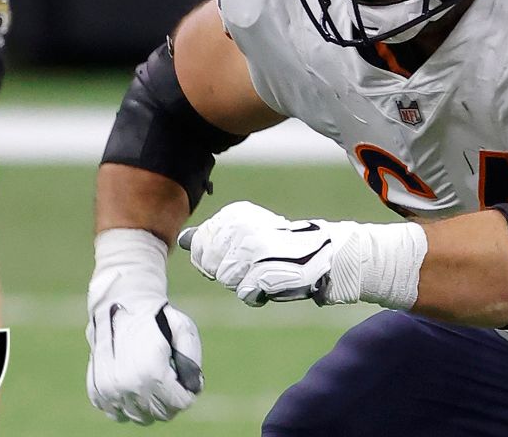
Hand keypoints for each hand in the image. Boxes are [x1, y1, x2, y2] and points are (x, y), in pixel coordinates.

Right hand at [86, 229, 202, 424]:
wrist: (121, 304)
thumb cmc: (158, 317)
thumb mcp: (185, 329)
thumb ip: (193, 361)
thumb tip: (194, 387)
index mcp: (152, 372)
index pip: (178, 404)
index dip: (187, 395)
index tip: (186, 384)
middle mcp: (128, 386)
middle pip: (160, 414)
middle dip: (170, 402)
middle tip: (171, 383)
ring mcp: (110, 391)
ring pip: (139, 417)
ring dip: (149, 405)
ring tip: (153, 382)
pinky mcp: (98, 393)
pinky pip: (119, 414)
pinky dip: (128, 405)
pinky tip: (135, 386)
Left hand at [185, 201, 356, 306]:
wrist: (326, 254)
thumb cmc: (286, 246)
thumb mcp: (248, 233)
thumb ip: (214, 238)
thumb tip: (182, 239)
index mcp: (234, 214)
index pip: (201, 246)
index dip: (220, 258)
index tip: (245, 253)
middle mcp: (239, 228)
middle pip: (211, 266)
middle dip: (231, 271)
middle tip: (259, 263)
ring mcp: (250, 251)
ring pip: (227, 281)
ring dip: (247, 282)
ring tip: (270, 270)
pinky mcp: (260, 271)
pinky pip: (246, 293)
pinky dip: (260, 293)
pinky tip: (275, 281)